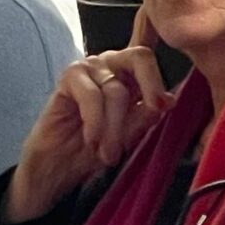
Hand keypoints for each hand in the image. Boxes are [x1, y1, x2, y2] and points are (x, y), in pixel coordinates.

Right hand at [6, 10, 174, 221]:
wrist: (56, 167)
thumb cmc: (91, 150)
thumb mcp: (126, 137)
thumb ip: (144, 116)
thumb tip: (168, 100)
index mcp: (130, 76)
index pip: (150, 62)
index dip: (160, 79)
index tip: (165, 105)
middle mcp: (111, 66)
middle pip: (139, 57)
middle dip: (149, 87)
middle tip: (153, 112)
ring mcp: (89, 68)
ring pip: (116, 90)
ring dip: (115, 128)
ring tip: (109, 153)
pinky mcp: (69, 77)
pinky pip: (92, 96)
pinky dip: (95, 122)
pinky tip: (91, 140)